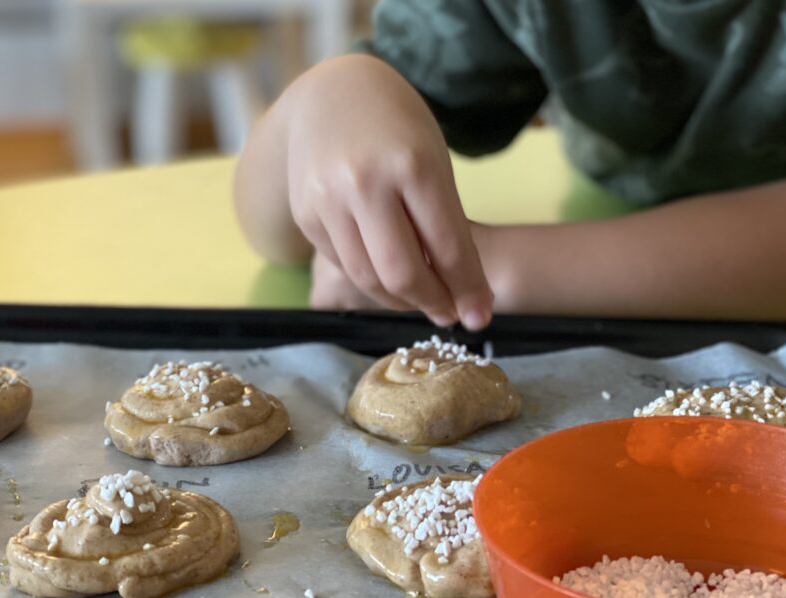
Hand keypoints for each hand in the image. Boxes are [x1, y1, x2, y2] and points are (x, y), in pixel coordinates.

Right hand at [284, 56, 492, 329]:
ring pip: (367, 278)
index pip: (448, 247)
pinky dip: (369, 277)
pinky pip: (342, 263)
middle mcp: (366, 183)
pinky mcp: (305, 214)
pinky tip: (386, 274)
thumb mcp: (434, 160)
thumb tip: (461, 292)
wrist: (330, 92)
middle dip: (433, 303)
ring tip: (421, 299)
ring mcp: (328, 200)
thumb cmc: (397, 128)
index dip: (468, 289)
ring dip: (400, 300)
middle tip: (450, 314)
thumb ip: (444, 222)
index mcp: (413, 165)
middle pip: (402, 273)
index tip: (480, 316)